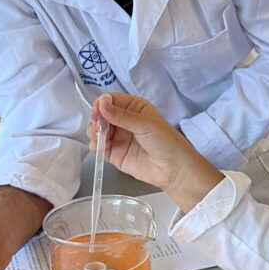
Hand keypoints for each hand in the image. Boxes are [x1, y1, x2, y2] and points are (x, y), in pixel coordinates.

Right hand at [90, 92, 223, 212]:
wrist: (173, 169)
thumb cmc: (166, 142)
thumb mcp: (145, 124)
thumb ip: (122, 116)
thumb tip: (102, 104)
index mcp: (133, 107)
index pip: (110, 100)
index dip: (101, 104)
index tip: (97, 113)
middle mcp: (124, 120)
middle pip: (101, 115)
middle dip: (97, 120)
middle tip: (99, 128)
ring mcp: (118, 136)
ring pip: (96, 130)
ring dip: (94, 133)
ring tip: (102, 139)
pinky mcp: (114, 153)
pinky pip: (98, 146)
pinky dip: (96, 146)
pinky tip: (103, 148)